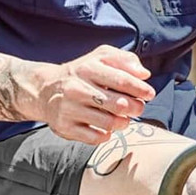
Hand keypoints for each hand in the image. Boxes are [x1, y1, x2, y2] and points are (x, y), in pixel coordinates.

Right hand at [35, 45, 154, 144]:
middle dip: (136, 107)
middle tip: (138, 107)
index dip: (140, 89)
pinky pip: (95, 138)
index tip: (149, 94)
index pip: (121, 79)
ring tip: (124, 118)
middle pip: (118, 104)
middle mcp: (76, 88)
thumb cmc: (82, 73)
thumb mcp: (100, 57)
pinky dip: (106, 134)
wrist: (46, 89)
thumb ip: (125, 60)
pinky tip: (106, 127)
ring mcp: (69, 109)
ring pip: (109, 123)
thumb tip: (144, 74)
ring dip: (123, 122)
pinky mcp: (65, 127)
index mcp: (87, 68)